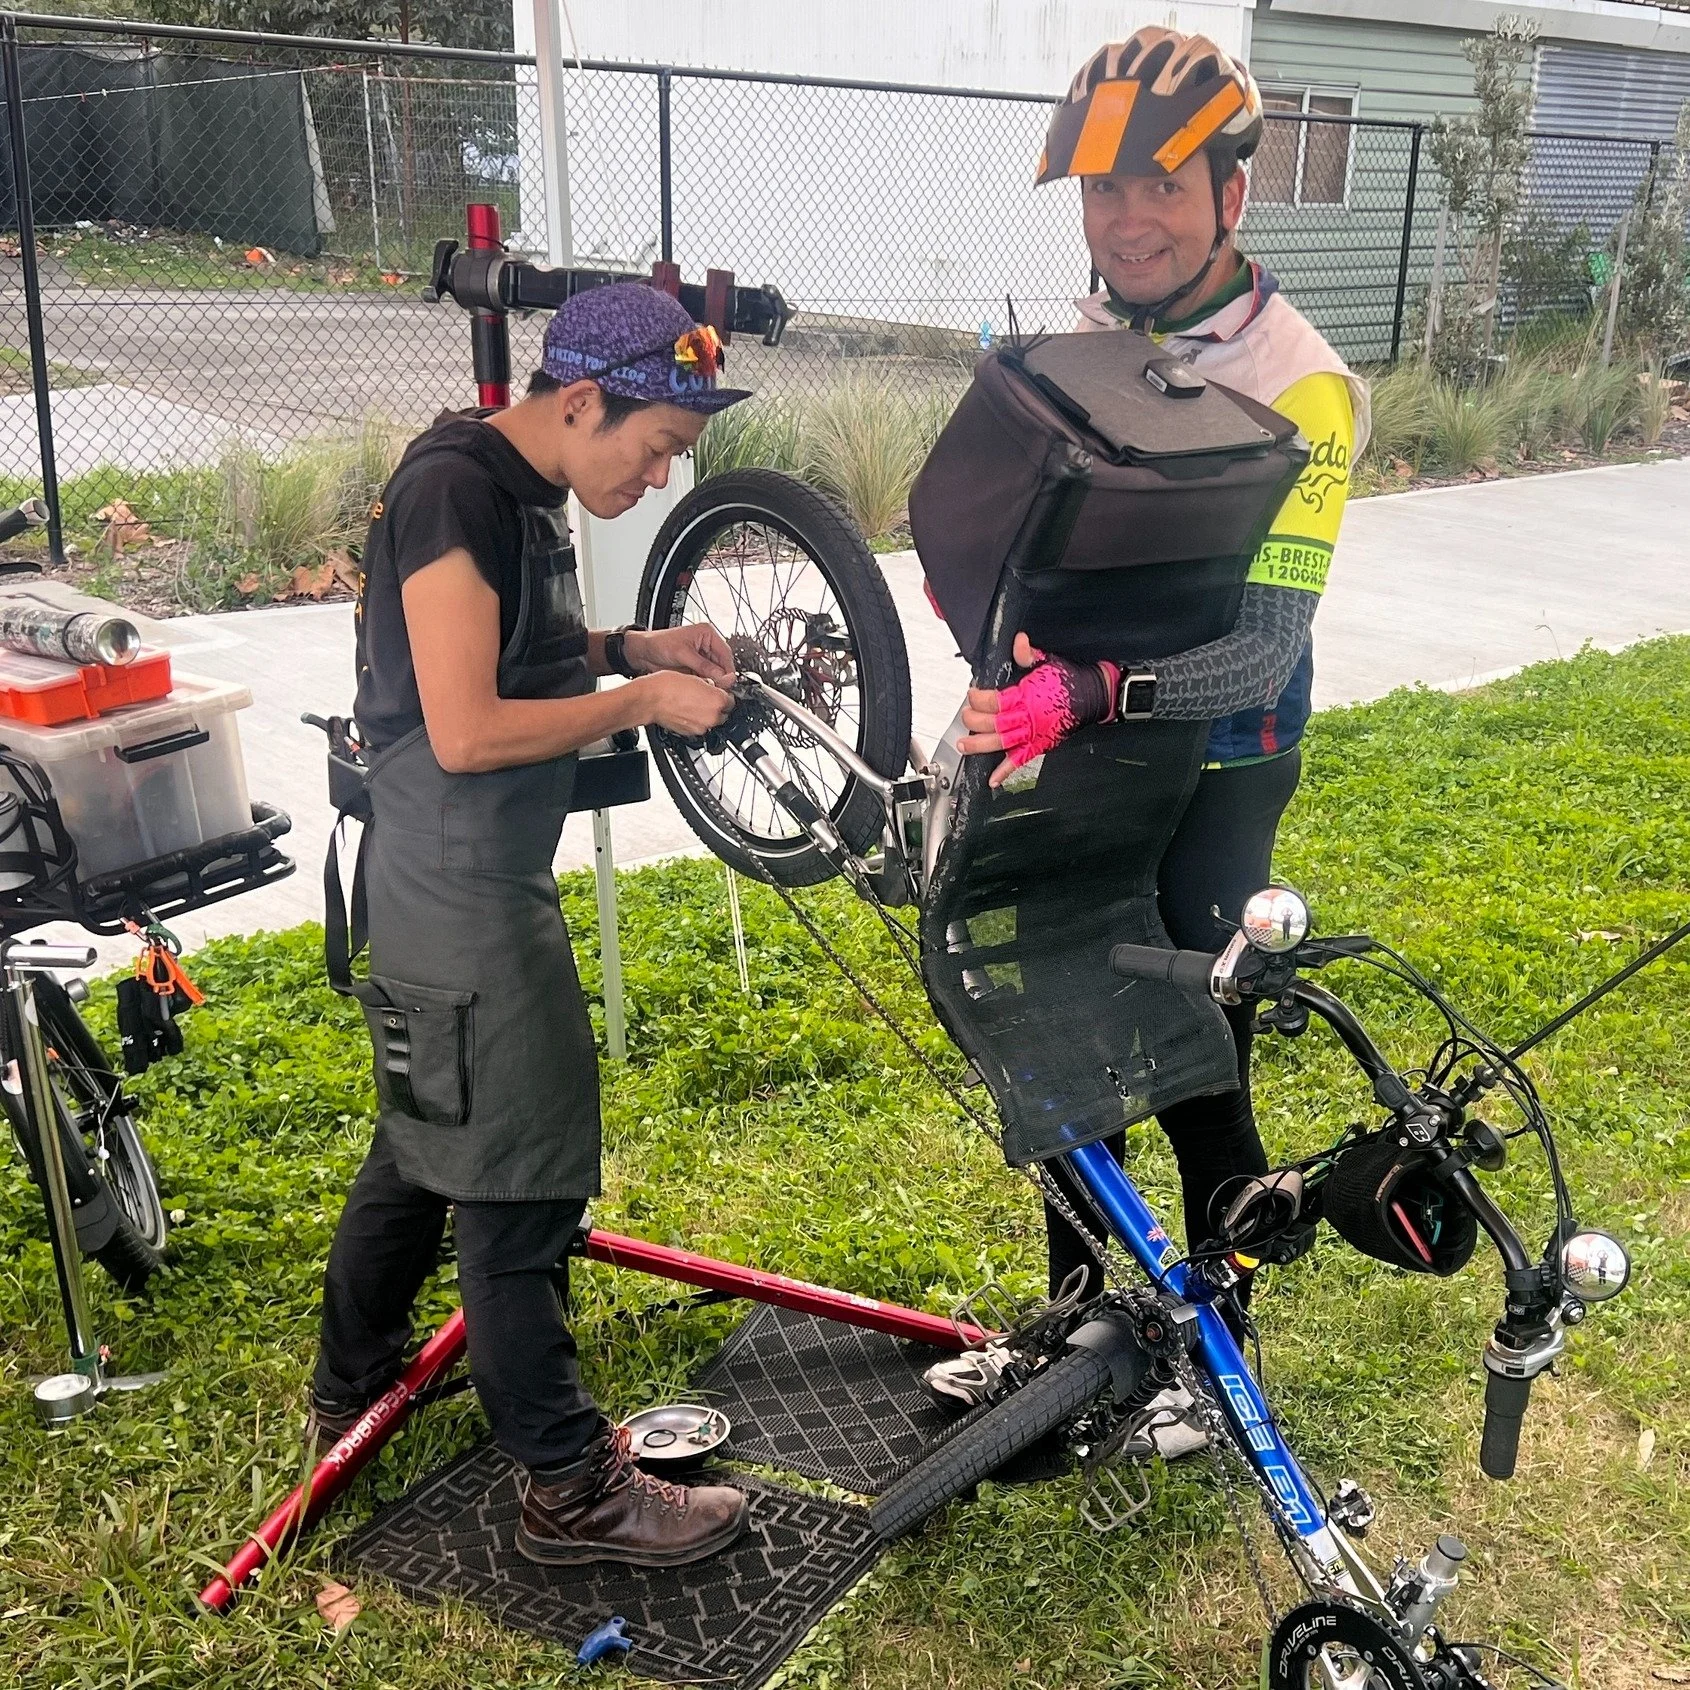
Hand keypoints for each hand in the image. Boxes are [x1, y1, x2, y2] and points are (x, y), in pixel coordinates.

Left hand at [627, 623, 734, 682]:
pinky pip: (705, 677)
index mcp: (706, 634)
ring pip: (714, 672)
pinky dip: (705, 683)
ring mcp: (701, 657)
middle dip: (721, 676)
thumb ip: (704, 666)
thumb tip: (721, 676)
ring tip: (710, 688)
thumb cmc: (659, 643)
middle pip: (722, 664)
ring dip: (713, 681)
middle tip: (720, 688)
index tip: (729, 681)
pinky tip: (702, 688)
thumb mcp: (683, 653)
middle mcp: (706, 645)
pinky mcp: (695, 668)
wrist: (642, 653)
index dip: (728, 668)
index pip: (725, 653)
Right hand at [637, 670, 735, 737]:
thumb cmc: (667, 686)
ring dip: (707, 714)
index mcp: (717, 700)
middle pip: (723, 713)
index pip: (731, 700)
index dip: (724, 694)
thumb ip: (711, 685)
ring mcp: (701, 727)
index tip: (719, 692)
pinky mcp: (691, 733)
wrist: (650, 700)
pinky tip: (686, 710)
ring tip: (693, 703)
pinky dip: (696, 720)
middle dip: (717, 706)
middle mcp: (712, 717)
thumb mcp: (695, 678)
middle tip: (705, 697)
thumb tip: (716, 687)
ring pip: (711, 721)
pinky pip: (699, 726)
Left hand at [958, 631, 1117, 787]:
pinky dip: (1006, 771)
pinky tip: (993, 779)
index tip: (972, 694)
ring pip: (1001, 742)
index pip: (994, 701)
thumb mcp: (1048, 661)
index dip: (978, 698)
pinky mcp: (1041, 745)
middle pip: (993, 723)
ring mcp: (1034, 733)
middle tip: (965, 717)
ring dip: (980, 745)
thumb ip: (1028, 654)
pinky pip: (1021, 760)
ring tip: (964, 745)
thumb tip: (1018, 641)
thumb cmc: (1071, 680)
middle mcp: (1029, 717)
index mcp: (1027, 695)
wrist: (1095, 695)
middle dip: (974, 721)